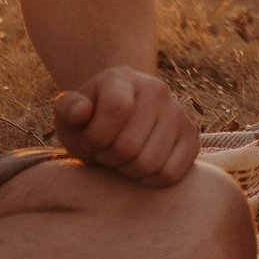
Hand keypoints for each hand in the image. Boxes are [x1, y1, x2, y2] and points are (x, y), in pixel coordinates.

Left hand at [55, 65, 200, 184]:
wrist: (118, 121)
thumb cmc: (88, 122)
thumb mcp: (68, 115)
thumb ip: (66, 109)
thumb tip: (82, 111)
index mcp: (122, 78)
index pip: (116, 108)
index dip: (96, 136)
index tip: (91, 140)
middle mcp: (156, 90)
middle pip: (130, 145)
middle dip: (110, 158)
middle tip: (107, 151)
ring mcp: (177, 112)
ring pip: (150, 163)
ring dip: (129, 170)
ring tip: (123, 158)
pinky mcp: (191, 136)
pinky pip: (172, 173)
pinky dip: (151, 180)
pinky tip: (141, 168)